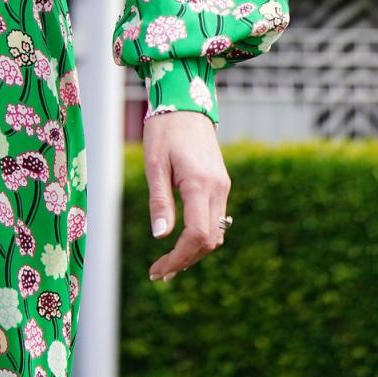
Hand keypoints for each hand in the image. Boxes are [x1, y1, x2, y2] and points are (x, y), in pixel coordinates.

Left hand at [143, 109, 230, 282]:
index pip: (197, 235)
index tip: (159, 269)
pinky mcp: (221, 183)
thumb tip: (161, 237)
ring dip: (195, 251)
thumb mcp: (154, 163)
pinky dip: (201, 235)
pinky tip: (182, 240)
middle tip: (159, 273)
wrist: (186, 103)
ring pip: (216, 232)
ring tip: (168, 263)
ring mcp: (223, 186)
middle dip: (186, 260)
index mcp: (199, 183)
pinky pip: (216, 218)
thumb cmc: (165, 129)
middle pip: (209, 240)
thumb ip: (159, 200)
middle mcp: (217, 188)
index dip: (179, 258)